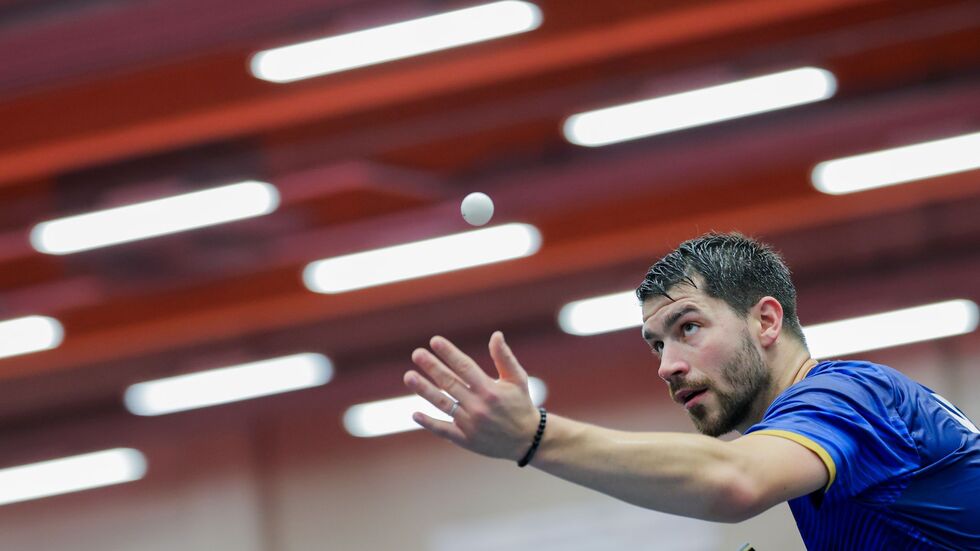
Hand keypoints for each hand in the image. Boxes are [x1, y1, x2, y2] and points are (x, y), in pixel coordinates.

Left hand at [404, 331, 539, 460]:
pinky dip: (429, 422)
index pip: (465, 367)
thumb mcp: (517, 379)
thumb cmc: (521, 404)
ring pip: (442, 404)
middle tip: (417, 354)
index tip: (434, 341)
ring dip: (424, 390)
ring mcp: (470, 424)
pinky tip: (414, 413)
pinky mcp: (466, 439)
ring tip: (409, 376)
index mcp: (490, 390)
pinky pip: (443, 430)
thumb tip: (495, 335)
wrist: (527, 441)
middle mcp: (478, 406)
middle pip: (450, 383)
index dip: (449, 353)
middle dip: (432, 367)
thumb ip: (504, 357)